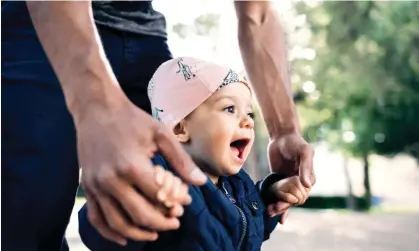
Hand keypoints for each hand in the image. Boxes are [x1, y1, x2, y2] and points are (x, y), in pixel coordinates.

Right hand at [78, 98, 206, 245]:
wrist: (96, 108)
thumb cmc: (131, 119)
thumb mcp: (161, 134)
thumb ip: (181, 160)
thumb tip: (201, 182)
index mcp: (132, 165)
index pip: (160, 196)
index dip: (176, 202)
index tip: (186, 202)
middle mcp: (111, 180)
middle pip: (140, 214)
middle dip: (162, 222)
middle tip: (176, 221)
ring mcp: (95, 185)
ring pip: (118, 222)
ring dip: (139, 232)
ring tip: (156, 232)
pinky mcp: (86, 186)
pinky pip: (96, 218)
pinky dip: (109, 233)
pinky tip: (124, 238)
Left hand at [266, 133, 314, 222]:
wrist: (282, 136)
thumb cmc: (296, 143)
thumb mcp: (304, 152)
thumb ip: (306, 167)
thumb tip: (308, 185)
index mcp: (308, 178)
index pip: (302, 194)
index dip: (295, 200)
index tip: (287, 202)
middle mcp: (299, 182)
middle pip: (293, 199)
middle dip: (284, 206)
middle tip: (274, 209)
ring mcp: (288, 182)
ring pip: (285, 199)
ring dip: (278, 207)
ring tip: (269, 212)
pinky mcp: (278, 180)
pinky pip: (277, 193)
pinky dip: (274, 202)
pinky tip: (270, 211)